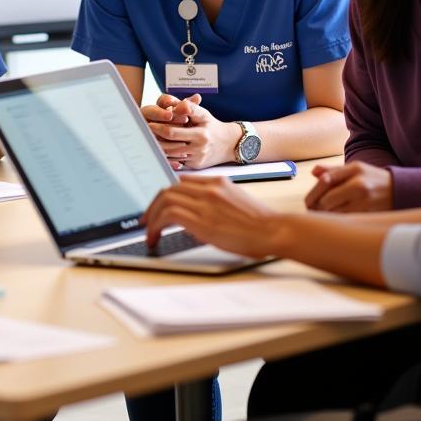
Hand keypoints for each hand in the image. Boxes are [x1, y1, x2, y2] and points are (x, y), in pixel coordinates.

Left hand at [141, 93, 235, 168]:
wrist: (229, 143)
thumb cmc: (212, 125)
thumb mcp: (204, 114)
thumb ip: (190, 107)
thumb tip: (178, 104)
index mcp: (200, 134)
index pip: (172, 132)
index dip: (158, 128)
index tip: (148, 124)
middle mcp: (199, 149)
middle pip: (169, 146)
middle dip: (155, 140)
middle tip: (143, 134)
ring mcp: (196, 159)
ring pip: (171, 156)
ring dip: (158, 149)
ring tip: (148, 141)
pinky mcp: (195, 166)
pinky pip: (177, 163)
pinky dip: (166, 157)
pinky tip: (158, 151)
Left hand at [143, 176, 278, 256]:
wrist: (274, 230)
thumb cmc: (261, 224)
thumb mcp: (236, 203)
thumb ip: (217, 202)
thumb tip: (198, 216)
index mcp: (217, 182)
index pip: (181, 182)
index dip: (165, 195)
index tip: (158, 207)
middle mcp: (208, 188)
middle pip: (169, 189)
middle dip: (153, 205)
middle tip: (146, 220)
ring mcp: (205, 202)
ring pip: (164, 199)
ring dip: (151, 216)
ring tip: (148, 232)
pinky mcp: (203, 219)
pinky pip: (168, 215)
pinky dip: (156, 225)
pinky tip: (155, 237)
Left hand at [304, 161, 393, 212]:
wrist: (401, 190)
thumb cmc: (373, 178)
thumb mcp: (355, 168)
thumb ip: (333, 171)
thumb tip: (313, 172)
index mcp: (354, 169)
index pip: (325, 181)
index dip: (313, 193)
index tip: (308, 202)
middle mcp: (359, 184)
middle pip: (328, 199)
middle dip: (318, 207)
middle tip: (313, 211)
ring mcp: (365, 200)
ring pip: (336, 212)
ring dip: (326, 216)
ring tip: (323, 216)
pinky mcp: (370, 213)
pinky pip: (347, 219)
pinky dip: (338, 221)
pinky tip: (336, 220)